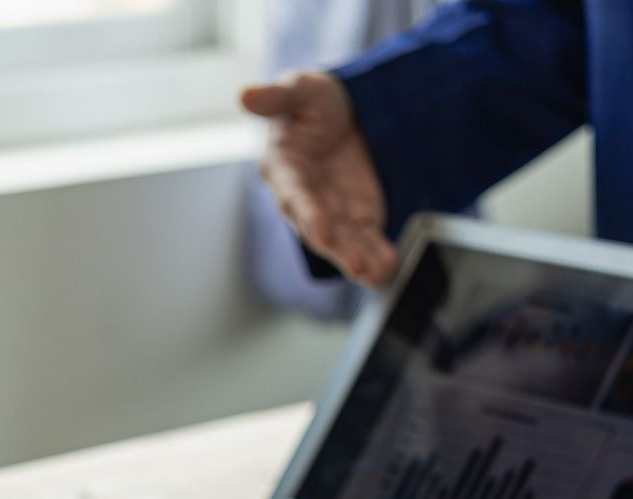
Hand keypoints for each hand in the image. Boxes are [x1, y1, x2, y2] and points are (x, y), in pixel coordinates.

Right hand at [241, 72, 396, 286]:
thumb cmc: (312, 101)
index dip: (308, 213)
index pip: (294, 196)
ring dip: (358, 260)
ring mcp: (331, 212)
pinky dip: (377, 256)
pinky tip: (388, 268)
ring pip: (343, 242)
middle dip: (338, 249)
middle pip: (318, 229)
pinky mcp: (356, 217)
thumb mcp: (299, 89)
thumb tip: (244, 95)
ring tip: (376, 275)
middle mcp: (304, 199)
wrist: (342, 112)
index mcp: (283, 170)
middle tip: (356, 266)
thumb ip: (275, 97)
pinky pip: (366, 241)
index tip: (323, 230)